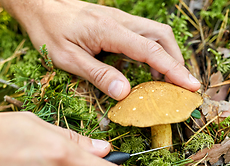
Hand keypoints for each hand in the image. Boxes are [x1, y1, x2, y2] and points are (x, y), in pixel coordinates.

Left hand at [0, 0, 200, 99]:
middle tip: (181, 86)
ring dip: (167, 56)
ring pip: (156, 33)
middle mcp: (121, 21)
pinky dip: (153, 52)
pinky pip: (144, 34)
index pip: (151, 51)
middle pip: (162, 36)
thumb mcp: (67, 58)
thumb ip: (97, 74)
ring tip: (167, 81)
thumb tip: (125, 93)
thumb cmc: (48, 31)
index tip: (190, 86)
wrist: (39, 5)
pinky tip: (147, 69)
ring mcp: (120, 20)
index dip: (173, 70)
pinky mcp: (116, 22)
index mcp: (110, 30)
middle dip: (176, 61)